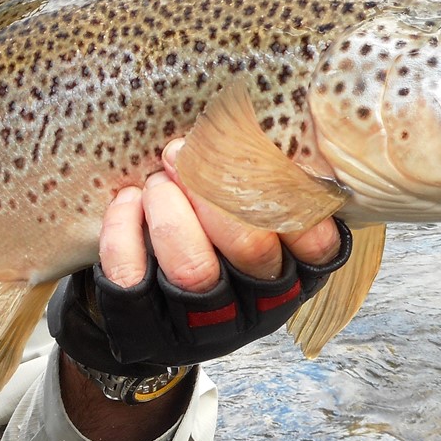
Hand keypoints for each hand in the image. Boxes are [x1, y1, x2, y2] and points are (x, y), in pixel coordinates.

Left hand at [50, 139, 352, 376]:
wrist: (144, 296)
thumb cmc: (210, 225)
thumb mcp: (252, 201)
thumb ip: (267, 171)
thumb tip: (254, 108)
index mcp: (299, 273)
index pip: (316, 242)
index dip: (286, 191)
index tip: (249, 146)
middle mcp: (260, 307)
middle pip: (253, 250)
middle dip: (214, 189)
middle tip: (183, 152)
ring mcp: (205, 327)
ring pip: (194, 269)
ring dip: (170, 211)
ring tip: (156, 181)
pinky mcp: (147, 333)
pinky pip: (132, 280)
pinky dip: (124, 231)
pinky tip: (126, 201)